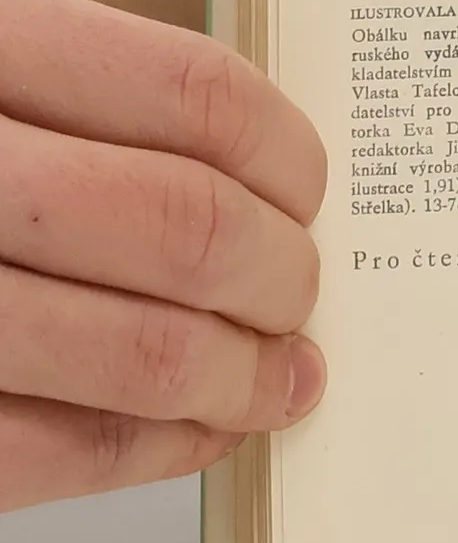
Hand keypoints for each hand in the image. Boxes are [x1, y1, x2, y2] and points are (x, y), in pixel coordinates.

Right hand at [0, 0, 326, 511]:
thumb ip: (72, 101)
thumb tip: (259, 184)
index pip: (188, 93)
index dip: (284, 157)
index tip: (308, 192)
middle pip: (187, 228)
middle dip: (282, 280)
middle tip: (300, 296)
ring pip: (140, 353)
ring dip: (242, 379)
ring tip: (275, 376)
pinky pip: (64, 449)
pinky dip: (163, 449)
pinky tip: (199, 429)